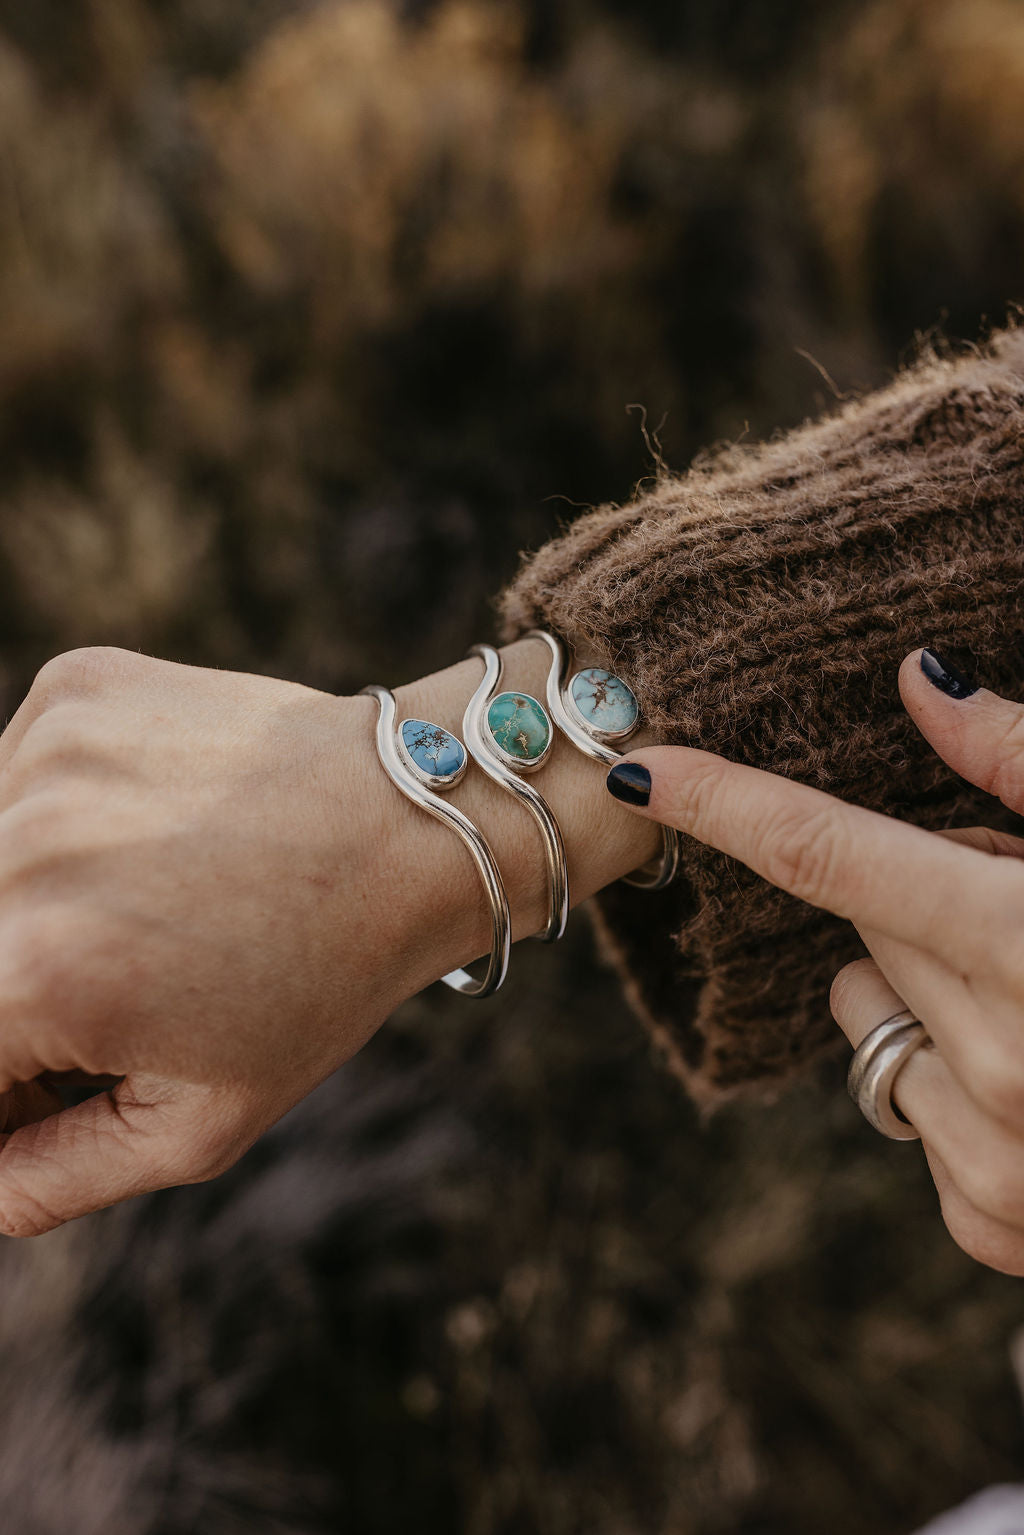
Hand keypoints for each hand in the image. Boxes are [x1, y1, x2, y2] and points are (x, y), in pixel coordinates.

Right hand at [0, 640, 657, 1234]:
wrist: (417, 819)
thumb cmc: (321, 979)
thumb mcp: (200, 1120)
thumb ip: (56, 1177)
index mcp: (32, 974)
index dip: (6, 1089)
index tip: (64, 1073)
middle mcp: (15, 852)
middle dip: (14, 1001)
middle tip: (108, 997)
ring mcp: (39, 757)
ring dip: (24, 906)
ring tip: (139, 913)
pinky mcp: (71, 693)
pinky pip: (15, 779)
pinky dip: (56, 822)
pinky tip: (149, 835)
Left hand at [608, 648, 1023, 1274]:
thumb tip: (922, 677)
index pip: (833, 854)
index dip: (727, 801)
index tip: (643, 767)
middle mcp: (1009, 1065)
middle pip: (865, 922)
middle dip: (923, 891)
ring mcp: (997, 1164)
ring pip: (873, 1017)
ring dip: (933, 988)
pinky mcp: (989, 1226)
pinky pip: (908, 1108)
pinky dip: (955, 1081)